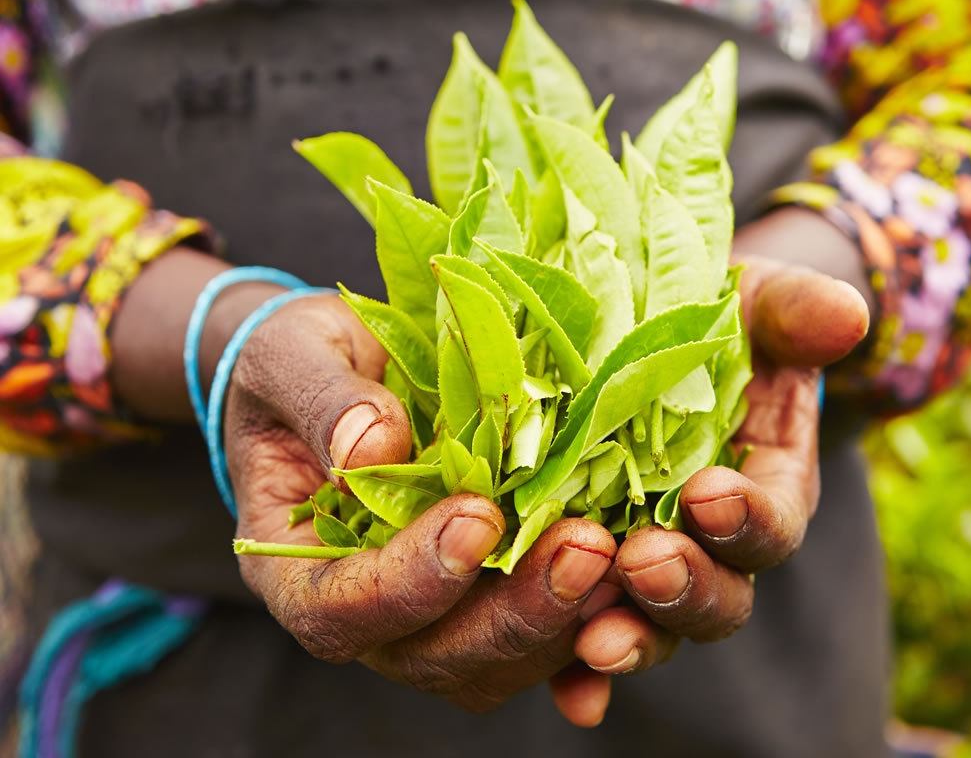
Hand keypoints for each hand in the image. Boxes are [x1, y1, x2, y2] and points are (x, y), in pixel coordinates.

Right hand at [224, 292, 617, 715]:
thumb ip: (322, 401)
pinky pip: (538, 640)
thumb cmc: (297, 363)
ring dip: (562, 621)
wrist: (340, 367)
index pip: (342, 611)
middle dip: (514, 612)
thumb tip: (371, 446)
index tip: (475, 518)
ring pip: (496, 659)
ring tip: (621, 557)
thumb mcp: (290, 358)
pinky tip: (631, 605)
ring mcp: (432, 608)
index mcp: (298, 566)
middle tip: (581, 548)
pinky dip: (586, 637)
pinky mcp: (487, 590)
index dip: (409, 581)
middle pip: (435, 654)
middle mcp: (367, 607)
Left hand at [566, 255, 869, 714]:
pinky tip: (568, 692)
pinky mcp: (585, 575)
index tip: (709, 495)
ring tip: (592, 638)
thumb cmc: (708, 324)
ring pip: (648, 625)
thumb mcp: (750, 305)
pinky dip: (577, 673)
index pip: (768, 526)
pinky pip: (583, 634)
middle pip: (714, 596)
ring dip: (627, 637)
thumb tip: (845, 317)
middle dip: (683, 588)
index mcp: (760, 489)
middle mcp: (707, 545)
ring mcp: (644, 564)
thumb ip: (796, 313)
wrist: (641, 342)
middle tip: (644, 563)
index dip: (747, 520)